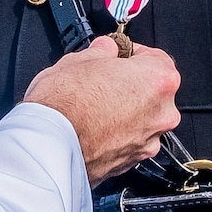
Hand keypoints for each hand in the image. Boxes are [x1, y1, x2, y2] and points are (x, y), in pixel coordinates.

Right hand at [23, 37, 179, 185]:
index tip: (118, 55)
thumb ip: (102, 50)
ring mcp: (149, 140)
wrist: (49, 147)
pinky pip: (131, 140)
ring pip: (144, 118)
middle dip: (130, 84)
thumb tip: (105, 50)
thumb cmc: (64, 106)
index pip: (156, 57)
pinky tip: (94, 126)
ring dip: (125, 111)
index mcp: (157, 79)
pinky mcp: (133, 161)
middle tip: (102, 79)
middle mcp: (162, 113)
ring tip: (94, 106)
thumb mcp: (78, 59)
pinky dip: (118, 134)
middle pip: (153, 91)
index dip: (133, 54)